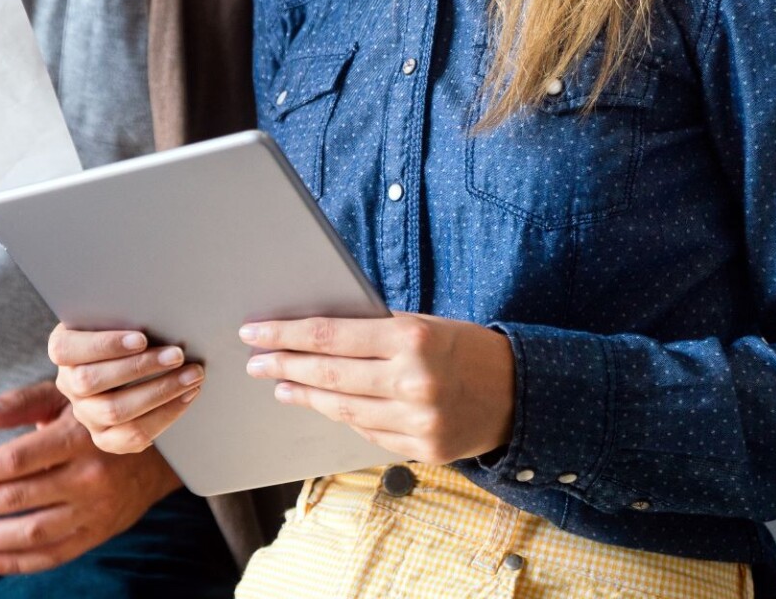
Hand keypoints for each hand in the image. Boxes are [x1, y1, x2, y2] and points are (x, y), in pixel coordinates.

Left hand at [0, 379, 182, 574]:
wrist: (162, 448)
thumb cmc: (99, 413)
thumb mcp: (66, 396)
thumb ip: (21, 403)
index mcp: (78, 437)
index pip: (16, 461)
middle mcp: (89, 476)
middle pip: (17, 498)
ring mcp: (96, 511)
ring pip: (31, 533)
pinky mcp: (98, 534)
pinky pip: (51, 555)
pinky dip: (13, 562)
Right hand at [48, 324, 204, 453]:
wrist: (133, 362)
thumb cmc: (128, 328)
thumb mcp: (119, 316)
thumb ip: (125, 314)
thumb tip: (157, 312)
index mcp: (64, 349)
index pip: (67, 348)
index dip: (103, 345)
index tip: (142, 338)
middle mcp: (69, 383)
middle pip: (92, 381)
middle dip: (140, 367)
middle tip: (178, 355)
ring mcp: (85, 413)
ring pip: (115, 411)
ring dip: (159, 392)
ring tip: (191, 375)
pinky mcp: (105, 437)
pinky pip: (131, 437)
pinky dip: (164, 416)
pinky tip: (187, 396)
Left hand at [242, 313, 514, 464]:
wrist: (521, 395)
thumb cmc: (464, 348)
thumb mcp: (424, 324)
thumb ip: (376, 331)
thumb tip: (315, 334)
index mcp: (412, 339)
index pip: (331, 336)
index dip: (286, 334)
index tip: (254, 330)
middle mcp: (413, 382)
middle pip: (329, 375)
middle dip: (284, 366)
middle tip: (255, 360)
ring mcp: (417, 422)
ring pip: (342, 410)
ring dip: (305, 396)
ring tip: (280, 384)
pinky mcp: (422, 450)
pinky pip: (367, 433)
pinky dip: (341, 416)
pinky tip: (321, 404)